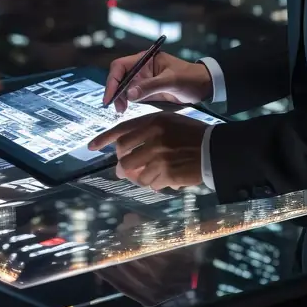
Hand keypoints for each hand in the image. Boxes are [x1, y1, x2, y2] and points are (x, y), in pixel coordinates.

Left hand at [89, 112, 205, 189]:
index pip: (121, 130)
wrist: (215, 149)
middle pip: (124, 157)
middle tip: (130, 170)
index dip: (103, 139)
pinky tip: (168, 178)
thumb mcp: (170, 122)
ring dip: (143, 177)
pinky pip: (151, 184)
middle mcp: (153, 137)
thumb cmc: (193, 135)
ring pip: (136, 174)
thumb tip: (123, 151)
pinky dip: (157, 184)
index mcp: (154, 121)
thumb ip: (146, 132)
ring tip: (156, 174)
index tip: (91, 146)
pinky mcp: (166, 172)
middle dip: (125, 167)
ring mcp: (159, 155)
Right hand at [103, 50, 211, 111]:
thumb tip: (129, 94)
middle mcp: (141, 68)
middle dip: (114, 91)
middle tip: (117, 108)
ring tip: (122, 111)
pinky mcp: (147, 91)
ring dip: (119, 98)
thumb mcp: (171, 81)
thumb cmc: (190, 78)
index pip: (120, 66)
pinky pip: (131, 95)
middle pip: (119, 78)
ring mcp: (144, 80)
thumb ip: (150, 86)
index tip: (110, 97)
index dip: (112, 80)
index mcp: (145, 59)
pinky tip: (125, 110)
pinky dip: (126, 102)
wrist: (204, 86)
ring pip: (123, 88)